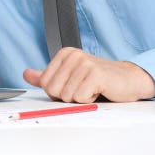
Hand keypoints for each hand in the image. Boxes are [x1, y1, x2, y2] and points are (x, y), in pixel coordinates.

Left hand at [23, 48, 154, 102]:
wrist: (127, 79)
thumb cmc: (98, 79)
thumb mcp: (70, 76)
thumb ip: (47, 76)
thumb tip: (26, 74)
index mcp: (65, 53)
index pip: (44, 83)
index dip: (57, 92)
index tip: (73, 85)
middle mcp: (74, 55)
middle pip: (53, 90)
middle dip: (68, 96)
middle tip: (83, 88)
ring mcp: (85, 63)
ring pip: (67, 96)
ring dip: (81, 98)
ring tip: (92, 88)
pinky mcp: (96, 74)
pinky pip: (81, 98)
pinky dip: (90, 100)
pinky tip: (99, 90)